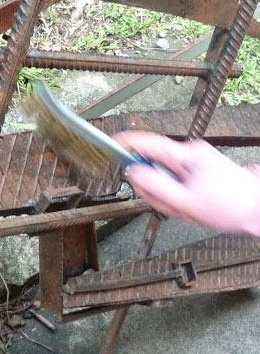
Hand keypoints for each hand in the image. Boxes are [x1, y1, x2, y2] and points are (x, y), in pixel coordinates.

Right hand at [114, 131, 259, 236]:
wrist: (257, 211)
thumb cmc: (231, 205)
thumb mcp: (186, 202)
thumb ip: (156, 186)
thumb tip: (133, 172)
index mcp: (185, 156)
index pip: (147, 142)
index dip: (125, 144)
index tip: (110, 145)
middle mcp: (188, 155)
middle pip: (151, 166)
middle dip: (153, 189)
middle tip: (166, 204)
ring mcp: (192, 163)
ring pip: (162, 178)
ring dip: (167, 197)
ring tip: (184, 209)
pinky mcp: (195, 172)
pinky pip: (173, 183)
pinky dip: (175, 198)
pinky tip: (189, 207)